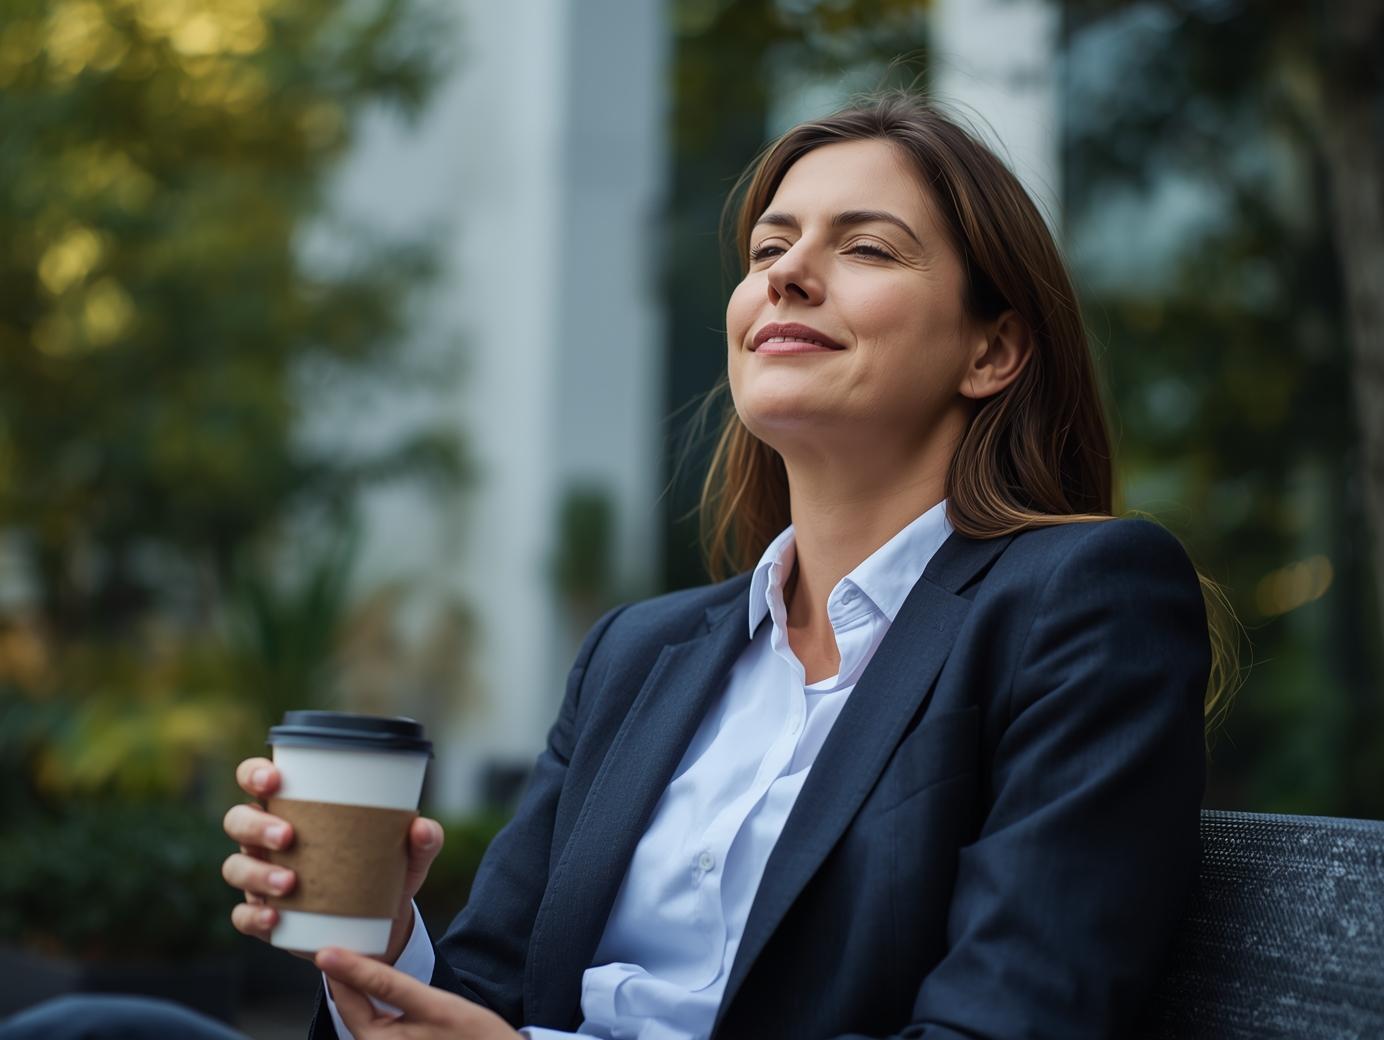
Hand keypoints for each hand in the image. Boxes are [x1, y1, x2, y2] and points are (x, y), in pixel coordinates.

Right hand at [222, 756, 445, 963]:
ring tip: (289, 882)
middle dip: (256, 825)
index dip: (255, 774)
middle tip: (288, 836)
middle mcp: (267, 840)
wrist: (378, 927)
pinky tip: (275, 918)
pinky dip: (254, 916)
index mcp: (294, 809)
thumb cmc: (383, 872)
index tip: (274, 779)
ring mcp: (260, 878)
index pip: (257, 780)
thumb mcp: (409, 856)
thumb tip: (422, 828)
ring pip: (235, 867)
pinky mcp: (264, 916)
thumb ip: (422, 840)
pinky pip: (243, 915)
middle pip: (238, 820)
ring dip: (257, 872)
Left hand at [318, 947, 521, 1038]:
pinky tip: (387, 983)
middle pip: (352, 1007)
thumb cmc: (473, 1037)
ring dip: (364, 986)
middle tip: (352, 938)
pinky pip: (381, 1022)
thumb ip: (381, 981)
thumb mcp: (429, 1003)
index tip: (336, 935)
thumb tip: (331, 958)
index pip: (345, 998)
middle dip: (350, 975)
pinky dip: (379, 1000)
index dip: (339, 964)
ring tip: (366, 955)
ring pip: (365, 1014)